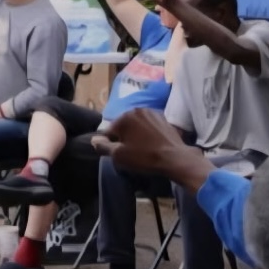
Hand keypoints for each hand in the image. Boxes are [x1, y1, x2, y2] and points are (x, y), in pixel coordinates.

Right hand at [92, 108, 208, 188]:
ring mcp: (151, 112)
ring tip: (142, 148)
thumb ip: (103, 146)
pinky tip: (152, 143)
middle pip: (123, 125)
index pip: (109, 131)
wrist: (175, 158)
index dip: (111, 144)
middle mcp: (136, 109)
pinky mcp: (163, 117)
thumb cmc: (144, 157)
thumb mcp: (119, 156)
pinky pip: (149, 124)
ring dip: (136, 133)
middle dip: (124, 136)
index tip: (119, 154)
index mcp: (124, 117)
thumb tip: (94, 139)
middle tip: (131, 152)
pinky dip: (147, 132)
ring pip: (136, 124)